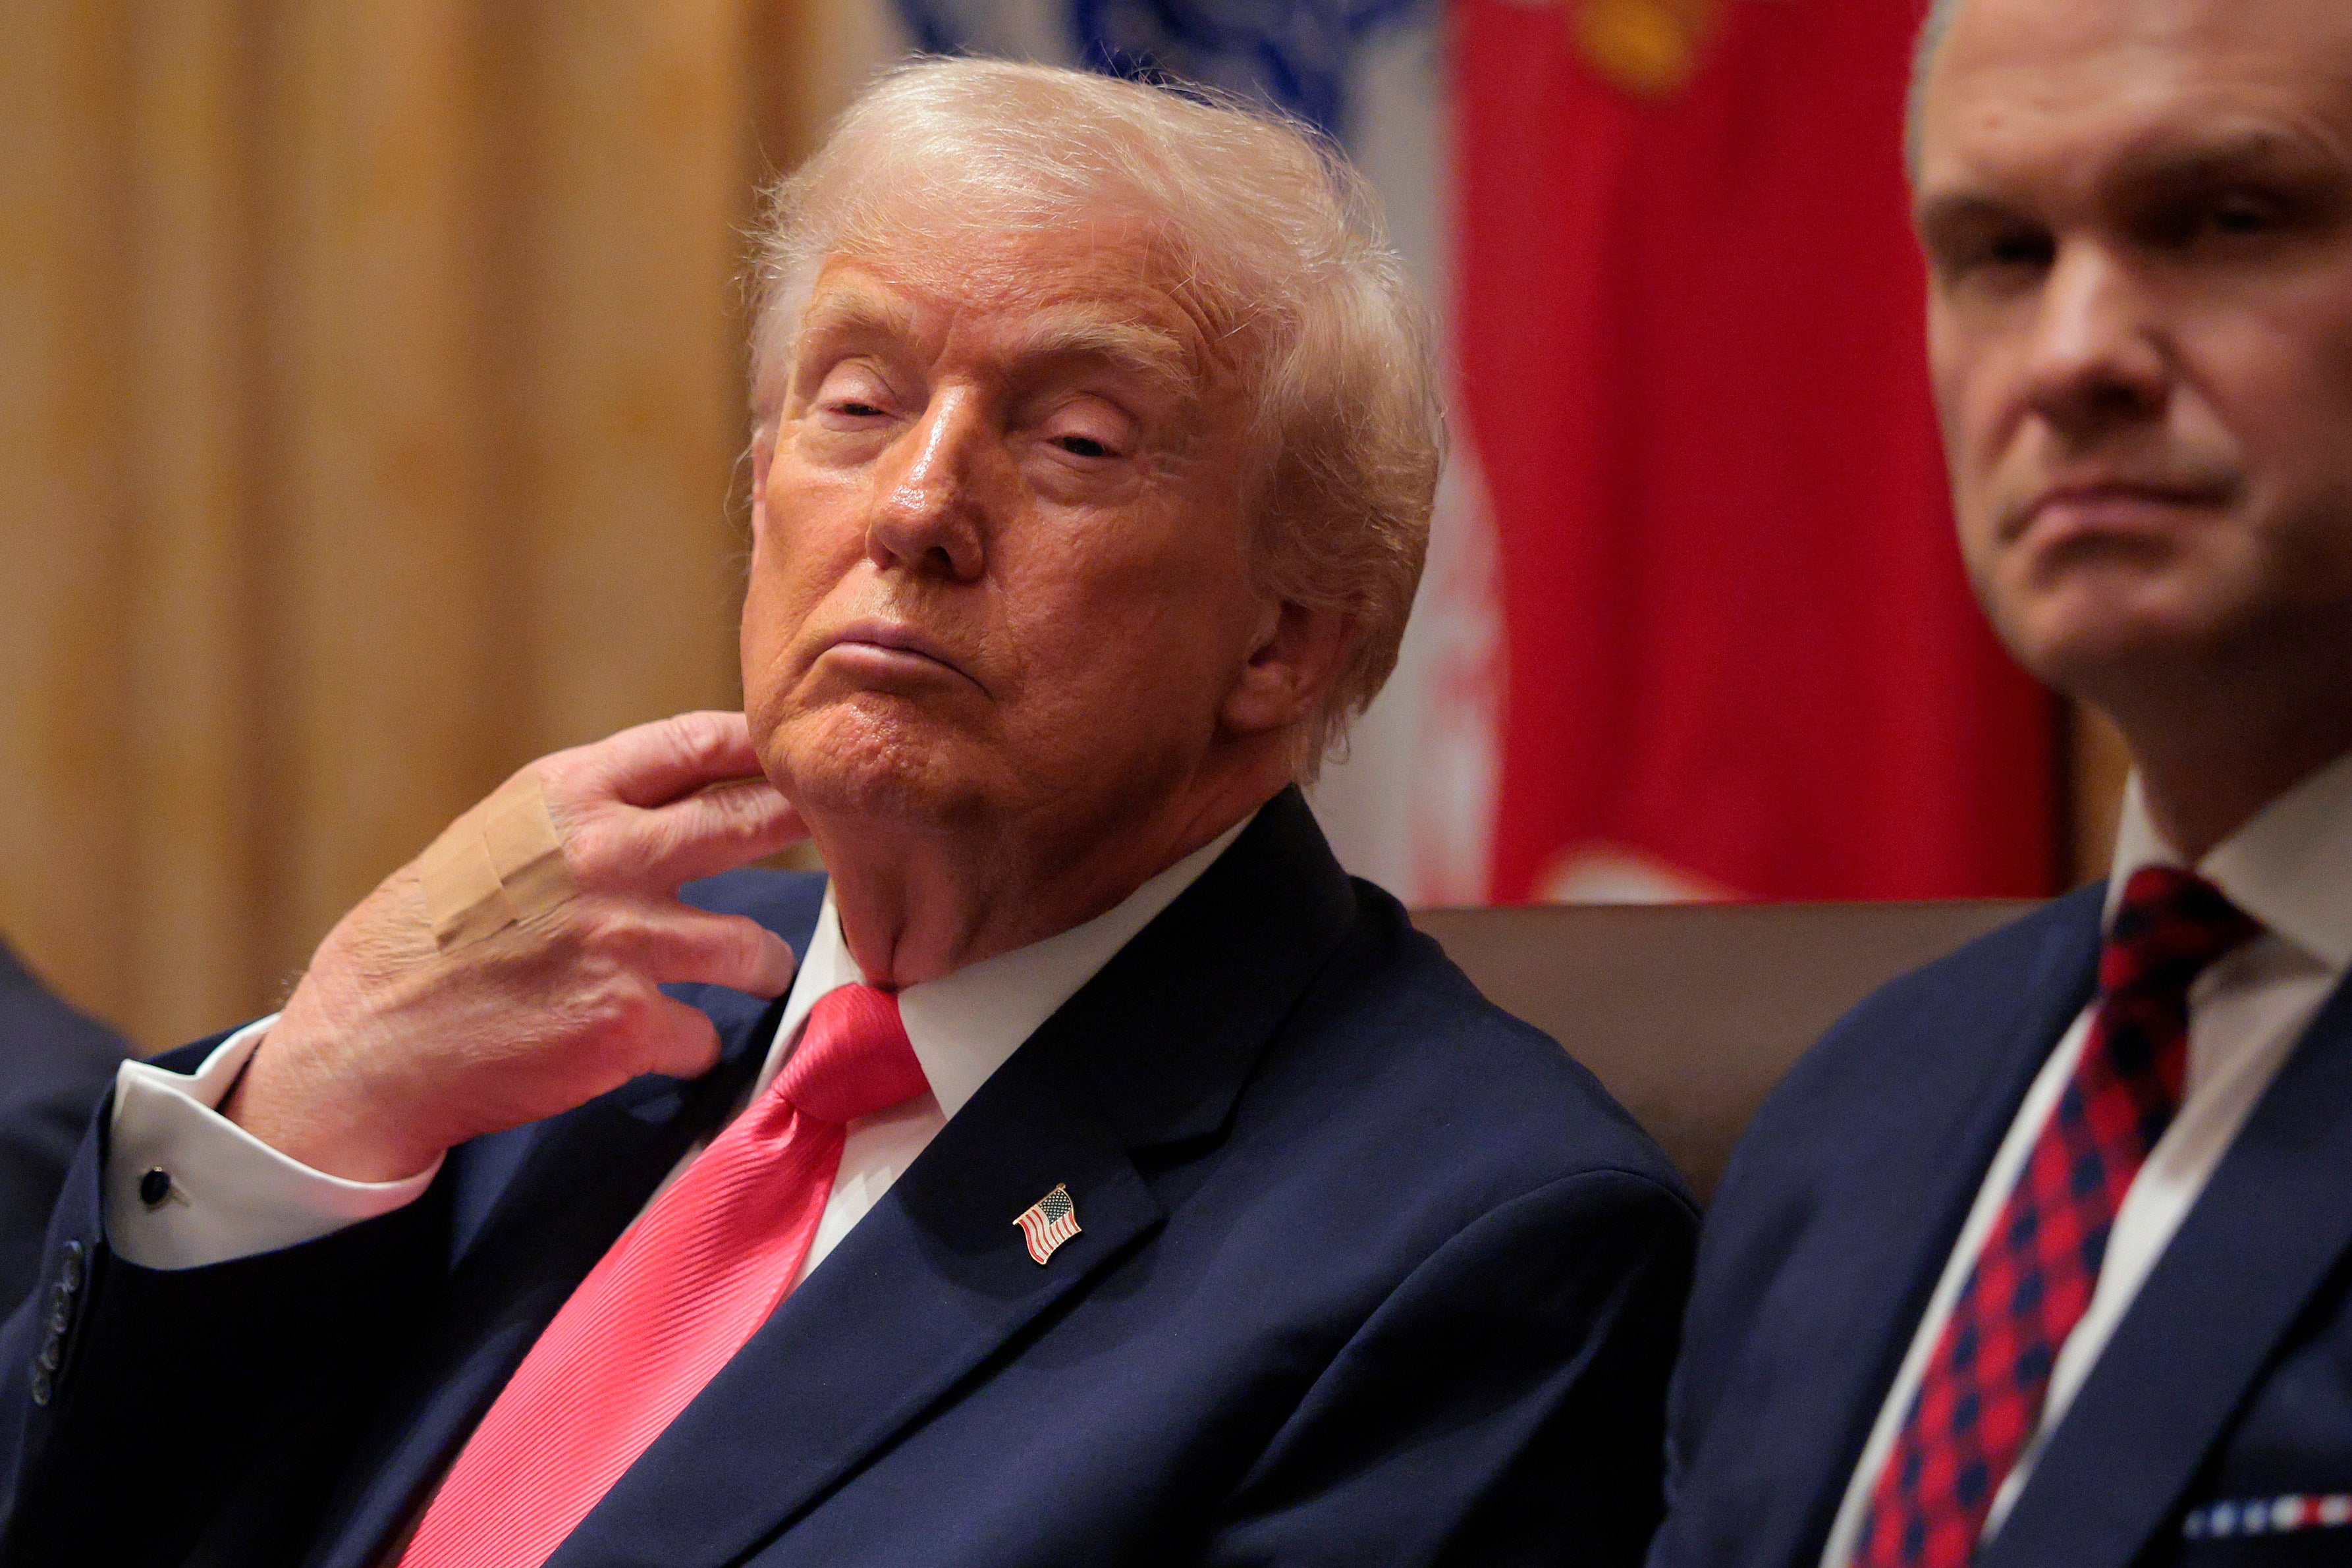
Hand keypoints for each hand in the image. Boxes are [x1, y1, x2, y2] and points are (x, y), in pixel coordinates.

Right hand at [225, 712, 805, 1181]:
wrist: (368, 1039)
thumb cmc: (437, 934)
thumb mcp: (506, 836)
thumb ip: (596, 811)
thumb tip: (694, 789)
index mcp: (570, 796)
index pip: (699, 742)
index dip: (763, 746)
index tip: (801, 756)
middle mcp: (607, 855)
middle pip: (756, 821)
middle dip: (808, 830)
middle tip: (843, 841)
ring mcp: (624, 940)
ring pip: (756, 947)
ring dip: (754, 966)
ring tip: (735, 972)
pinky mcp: (629, 1023)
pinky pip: (705, 1034)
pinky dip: (687, 1045)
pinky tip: (648, 1044)